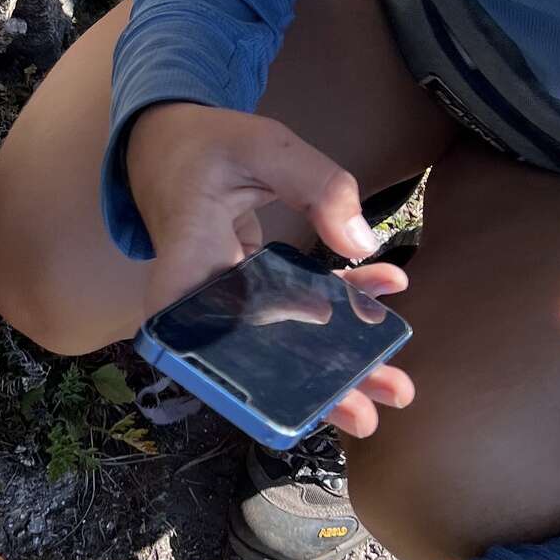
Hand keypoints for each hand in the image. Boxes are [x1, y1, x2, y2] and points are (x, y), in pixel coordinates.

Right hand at [126, 102, 413, 438]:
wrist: (166, 144)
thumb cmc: (204, 145)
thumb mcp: (262, 146)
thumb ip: (316, 184)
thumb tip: (361, 244)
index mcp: (189, 266)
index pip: (211, 340)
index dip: (254, 379)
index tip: (303, 399)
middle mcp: (201, 297)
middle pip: (257, 359)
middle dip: (317, 390)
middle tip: (370, 415)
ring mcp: (227, 297)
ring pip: (281, 344)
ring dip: (339, 364)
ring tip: (393, 385)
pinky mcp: (248, 288)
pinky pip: (295, 309)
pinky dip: (341, 306)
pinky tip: (386, 289)